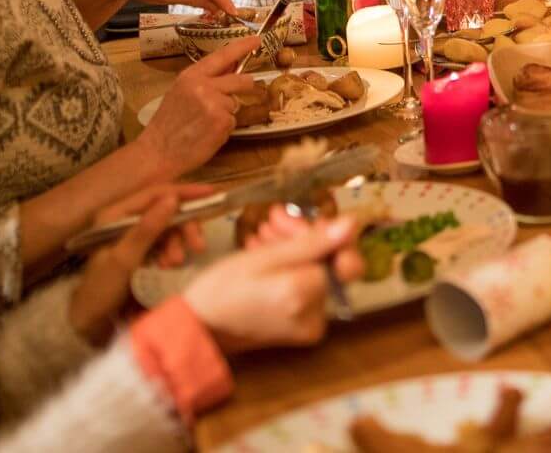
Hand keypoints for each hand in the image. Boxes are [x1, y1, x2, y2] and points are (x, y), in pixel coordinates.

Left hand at [68, 184, 215, 343]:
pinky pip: (164, 243)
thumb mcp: (124, 259)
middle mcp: (124, 220)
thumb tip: (172, 199)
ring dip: (177, 244)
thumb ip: (147, 229)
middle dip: (183, 227)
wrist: (88, 321)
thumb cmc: (102, 290)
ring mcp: (132, 235)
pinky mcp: (139, 251)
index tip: (212, 193)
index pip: (155, 194)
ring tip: (174, 264)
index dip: (184, 192)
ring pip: (167, 228)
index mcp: (114, 215)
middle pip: (165, 211)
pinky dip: (171, 252)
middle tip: (197, 247)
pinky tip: (169, 267)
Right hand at [136, 37, 259, 177]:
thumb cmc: (167, 124)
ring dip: (227, 113)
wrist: (158, 152)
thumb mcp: (180, 92)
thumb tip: (230, 66)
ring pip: (234, 103)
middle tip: (243, 91)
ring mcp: (215, 104)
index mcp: (190, 76)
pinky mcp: (222, 122)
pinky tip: (207, 134)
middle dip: (245, 86)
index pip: (221, 56)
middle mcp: (204, 86)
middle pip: (240, 80)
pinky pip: (232, 121)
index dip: (241, 47)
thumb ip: (204, 79)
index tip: (257, 40)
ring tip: (205, 123)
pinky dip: (224, 128)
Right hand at [180, 214, 365, 353]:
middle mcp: (316, 314)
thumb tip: (352, 224)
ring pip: (315, 273)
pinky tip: (266, 253)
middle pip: (328, 264)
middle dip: (303, 238)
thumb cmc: (223, 289)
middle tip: (273, 220)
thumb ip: (312, 243)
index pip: (346, 257)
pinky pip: (306, 289)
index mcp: (306, 294)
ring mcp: (310, 324)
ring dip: (293, 250)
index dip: (329, 234)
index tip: (304, 220)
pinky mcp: (302, 327)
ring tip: (262, 235)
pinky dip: (290, 270)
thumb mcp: (263, 257)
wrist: (199, 329)